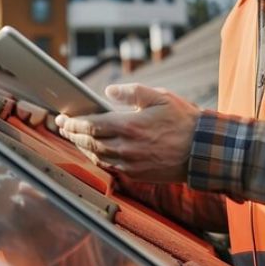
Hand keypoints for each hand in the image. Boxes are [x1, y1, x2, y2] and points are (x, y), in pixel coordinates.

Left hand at [55, 83, 200, 182]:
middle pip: (89, 142)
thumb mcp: (160, 97)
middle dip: (72, 133)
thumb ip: (132, 92)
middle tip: (61, 127)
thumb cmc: (183, 120)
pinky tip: (94, 150)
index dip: (72, 122)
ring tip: (73, 137)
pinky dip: (97, 158)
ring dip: (82, 146)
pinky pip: (110, 166)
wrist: (203, 151)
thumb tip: (108, 91)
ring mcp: (131, 164)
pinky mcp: (138, 174)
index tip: (61, 118)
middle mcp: (127, 148)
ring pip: (97, 156)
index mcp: (130, 126)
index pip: (91, 125)